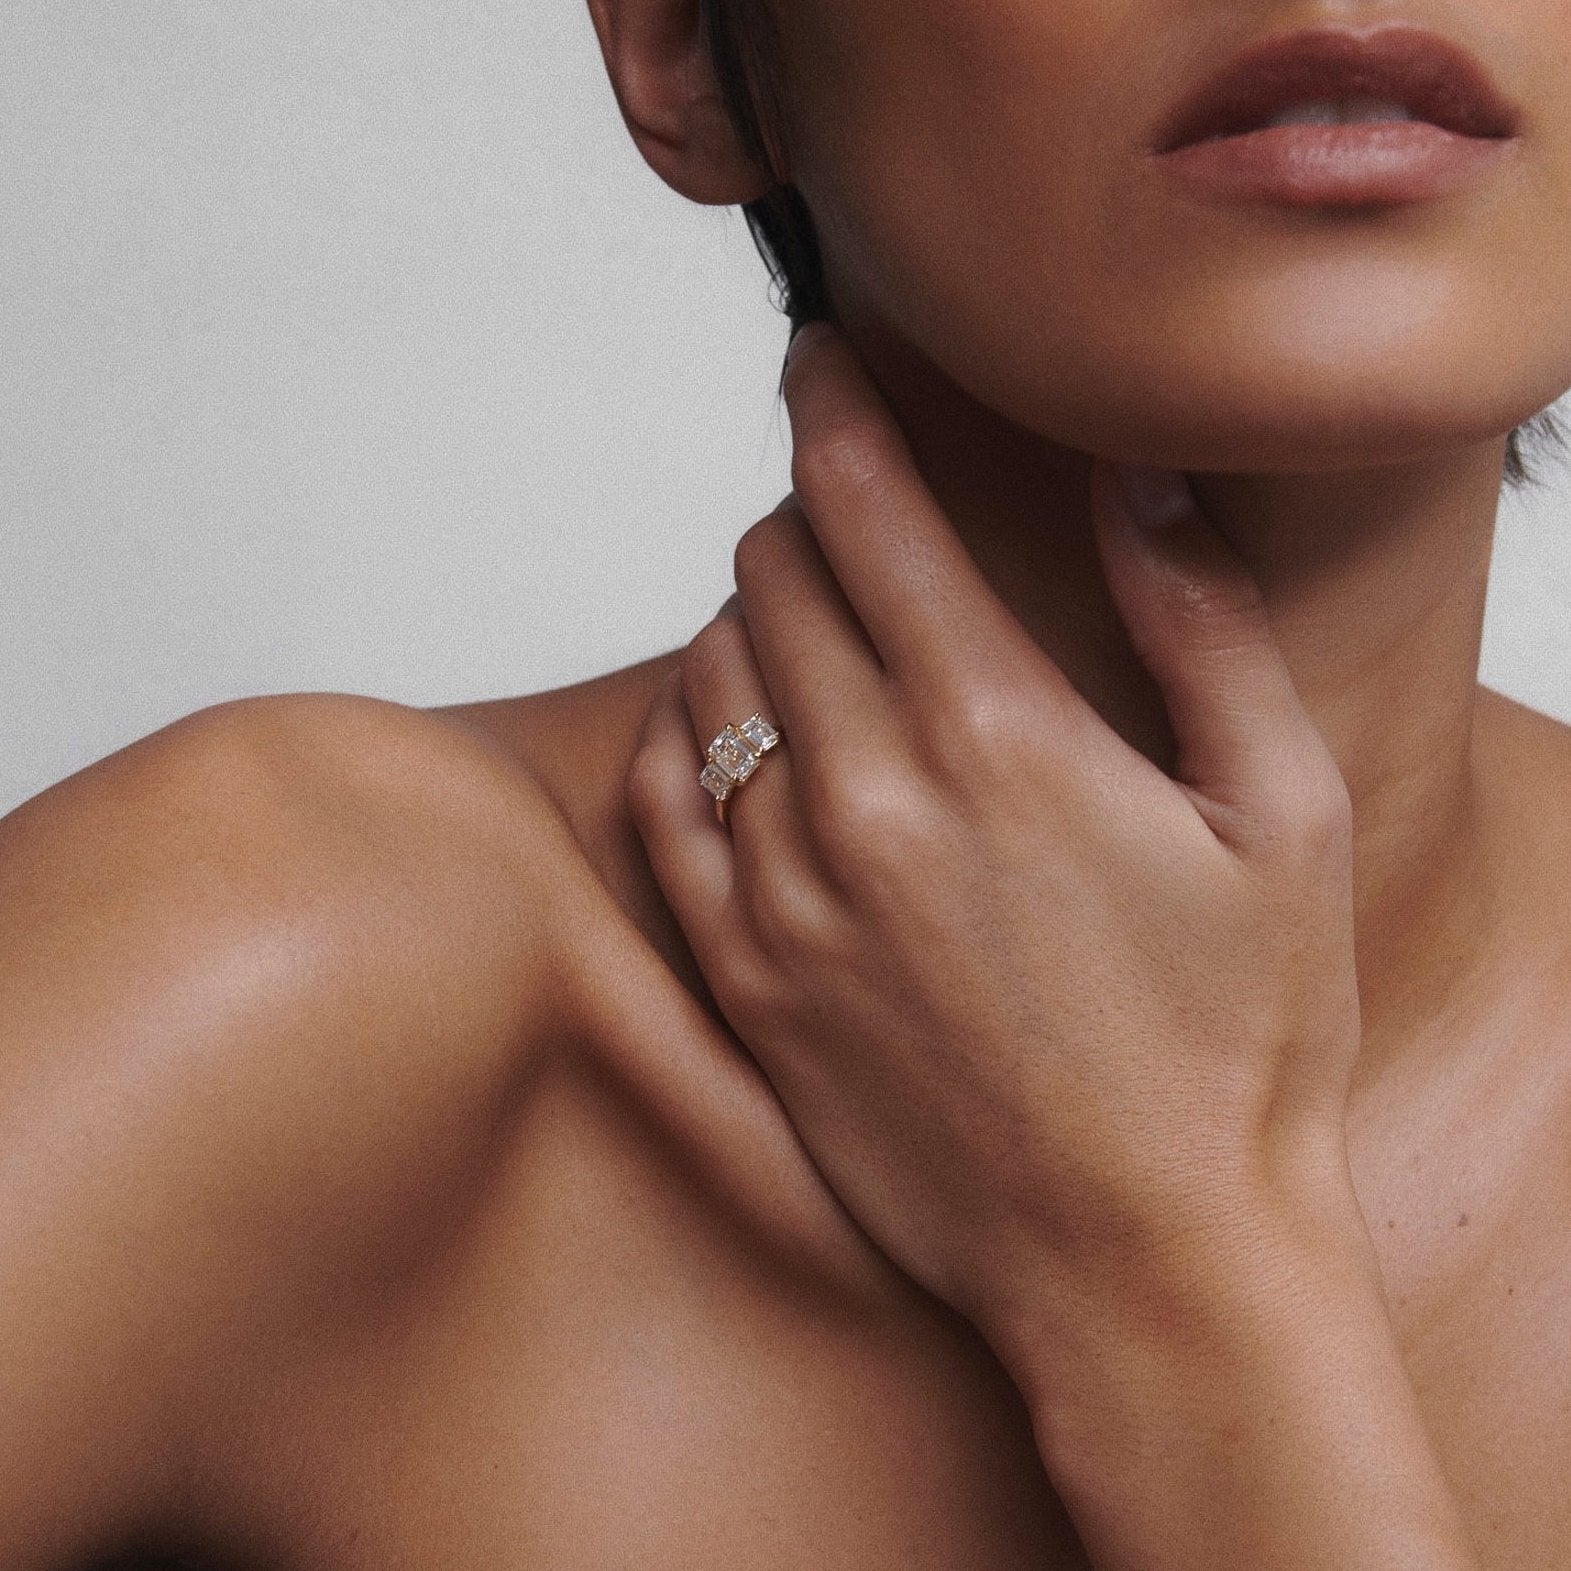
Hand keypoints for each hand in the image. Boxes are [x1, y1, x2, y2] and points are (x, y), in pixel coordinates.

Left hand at [626, 321, 1366, 1384]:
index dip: (835, 404)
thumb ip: (1205, 625)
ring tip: (809, 634)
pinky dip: (684, 735)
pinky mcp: (746, 981)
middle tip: (847, 521)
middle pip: (772, 574)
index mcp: (1000, 735)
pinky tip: (732, 733)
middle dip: (803, 515)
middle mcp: (869, 800)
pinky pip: (660, 801)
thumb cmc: (1239, 1048)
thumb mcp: (1278, 818)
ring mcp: (787, 896)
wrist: (1147, 1264)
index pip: (868, 506)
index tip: (817, 356)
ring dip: (750, 623)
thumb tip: (1137, 483)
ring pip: (708, 677)